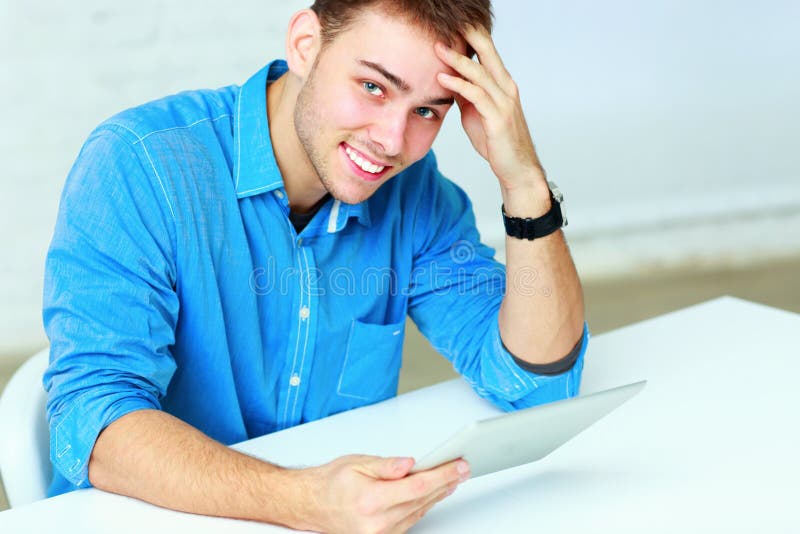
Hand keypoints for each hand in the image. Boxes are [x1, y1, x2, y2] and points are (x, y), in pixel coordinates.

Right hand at [301, 454, 468, 533]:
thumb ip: (387, 465)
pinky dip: (425, 505)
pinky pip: (411, 519)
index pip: (418, 486)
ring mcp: (381, 533)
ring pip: (420, 511)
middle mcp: (378, 522)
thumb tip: (410, 463)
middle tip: (463, 468)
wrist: (311, 504)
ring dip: (439, 494)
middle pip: (423, 500)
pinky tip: (434, 493)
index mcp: (371, 500)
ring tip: (454, 478)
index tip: (458, 465)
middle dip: (446, 482)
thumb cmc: (331, 482)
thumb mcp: (357, 463)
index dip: (443, 475)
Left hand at [435, 27, 546, 195]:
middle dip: (470, 35)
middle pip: (488, 53)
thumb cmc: (497, 142)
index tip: (455, 23)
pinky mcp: (498, 118)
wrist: (517, 168)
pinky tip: (443, 78)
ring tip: (437, 47)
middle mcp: (506, 88)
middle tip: (451, 22)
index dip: (474, 35)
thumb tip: (449, 81)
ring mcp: (504, 102)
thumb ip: (466, 96)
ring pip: (480, 73)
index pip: (488, 52)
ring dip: (457, 59)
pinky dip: (459, 84)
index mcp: (502, 85)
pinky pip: (477, 96)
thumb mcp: (476, 114)